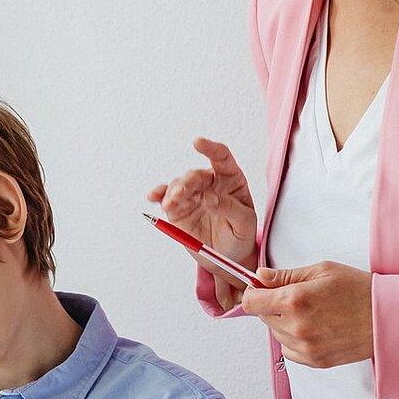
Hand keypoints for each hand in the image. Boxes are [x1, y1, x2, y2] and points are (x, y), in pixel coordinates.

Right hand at [147, 138, 257, 310]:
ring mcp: (192, 194)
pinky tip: (153, 196)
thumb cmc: (241, 235)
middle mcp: (210, 183)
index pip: (221, 157)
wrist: (227, 256)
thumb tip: (211, 198)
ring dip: (172, 193)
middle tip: (179, 195)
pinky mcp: (178, 207)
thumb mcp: (245, 223)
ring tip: (170, 204)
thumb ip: (230, 208)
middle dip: (186, 183)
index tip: (197, 143)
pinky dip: (158, 195)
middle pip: (195, 175)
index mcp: (231, 180)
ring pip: (178, 185)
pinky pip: (165, 197)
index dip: (210, 148)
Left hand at [241, 263, 373, 366]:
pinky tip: (316, 328)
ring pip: (276, 334)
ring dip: (285, 323)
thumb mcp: (321, 271)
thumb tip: (260, 277)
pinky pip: (289, 350)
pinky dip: (295, 340)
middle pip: (262, 317)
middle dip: (273, 305)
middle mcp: (296, 327)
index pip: (250, 302)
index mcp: (295, 300)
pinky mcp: (314, 361)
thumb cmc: (359, 290)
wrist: (388, 318)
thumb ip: (285, 276)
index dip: (255, 292)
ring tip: (312, 313)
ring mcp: (305, 348)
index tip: (263, 289)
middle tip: (299, 297)